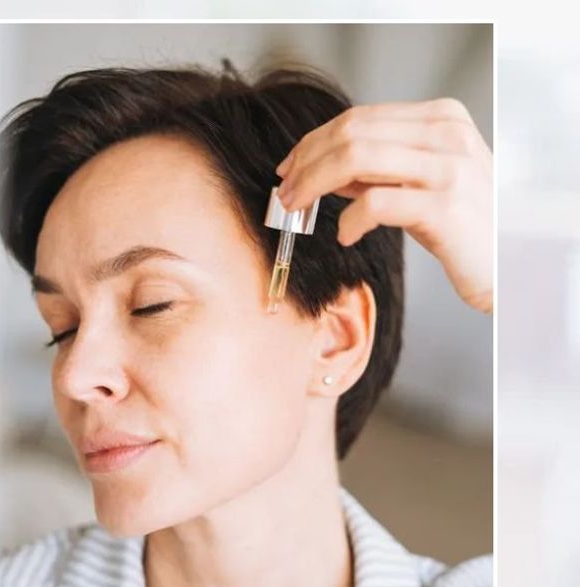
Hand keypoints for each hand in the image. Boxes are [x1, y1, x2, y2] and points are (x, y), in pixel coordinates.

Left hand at [276, 98, 492, 313]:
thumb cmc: (461, 224)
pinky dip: (349, 220)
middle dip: (306, 162)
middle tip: (286, 192)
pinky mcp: (446, 206)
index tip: (289, 167)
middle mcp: (448, 135)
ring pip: (356, 158)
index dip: (313, 142)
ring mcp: (449, 168)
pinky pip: (376, 203)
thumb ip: (374, 168)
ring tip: (298, 208)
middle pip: (351, 134)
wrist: (507, 263)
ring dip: (314, 184)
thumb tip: (319, 164)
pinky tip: (345, 235)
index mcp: (441, 118)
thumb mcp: (416, 183)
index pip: (359, 118)